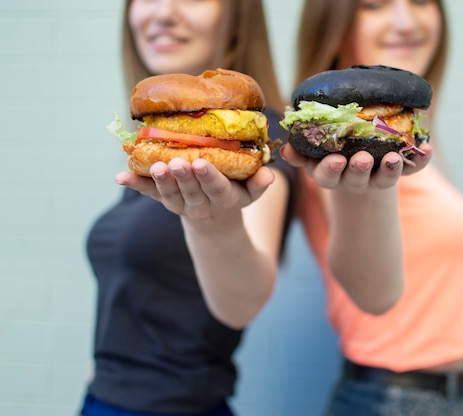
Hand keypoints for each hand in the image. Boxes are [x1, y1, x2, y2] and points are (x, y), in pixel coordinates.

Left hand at [115, 157, 274, 220]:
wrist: (215, 220)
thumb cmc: (235, 194)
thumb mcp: (252, 193)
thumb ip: (260, 183)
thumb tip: (270, 175)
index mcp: (224, 199)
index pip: (216, 188)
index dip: (209, 178)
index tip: (202, 163)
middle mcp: (201, 203)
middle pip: (191, 190)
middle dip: (183, 176)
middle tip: (177, 162)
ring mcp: (181, 203)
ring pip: (170, 193)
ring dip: (160, 181)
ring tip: (154, 166)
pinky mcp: (165, 200)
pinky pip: (149, 193)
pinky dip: (135, 184)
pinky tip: (121, 176)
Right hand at [280, 142, 431, 192]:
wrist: (360, 169)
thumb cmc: (332, 155)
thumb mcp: (312, 158)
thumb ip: (300, 154)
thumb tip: (284, 150)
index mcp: (332, 175)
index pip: (327, 176)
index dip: (331, 169)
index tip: (335, 160)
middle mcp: (354, 180)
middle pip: (355, 179)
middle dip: (358, 169)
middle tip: (361, 158)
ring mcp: (377, 178)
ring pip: (383, 179)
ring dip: (389, 169)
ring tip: (393, 157)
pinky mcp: (398, 172)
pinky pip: (411, 168)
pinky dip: (420, 160)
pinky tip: (427, 149)